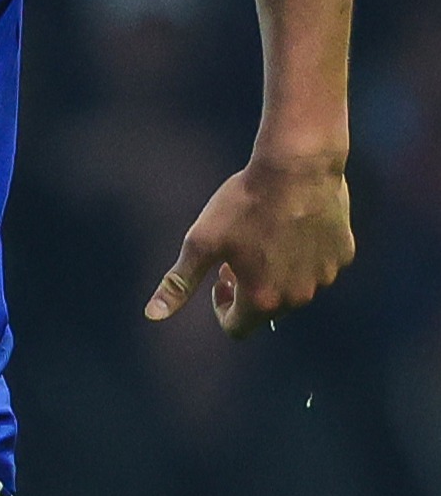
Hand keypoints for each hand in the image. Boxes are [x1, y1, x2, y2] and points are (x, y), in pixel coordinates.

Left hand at [148, 150, 352, 335]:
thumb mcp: (202, 242)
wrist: (297, 167)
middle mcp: (300, 297)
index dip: (221, 307)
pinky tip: (293, 228)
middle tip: (240, 253)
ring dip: (278, 274)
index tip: (218, 279)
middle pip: (269, 309)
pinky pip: (319, 266)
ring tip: (265, 238)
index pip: (237, 328)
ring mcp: (326, 276)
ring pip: (296, 288)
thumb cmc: (245, 204)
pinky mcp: (343, 254)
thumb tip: (153, 316)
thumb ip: (179, 283)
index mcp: (263, 300)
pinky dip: (304, 256)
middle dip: (250, 289)